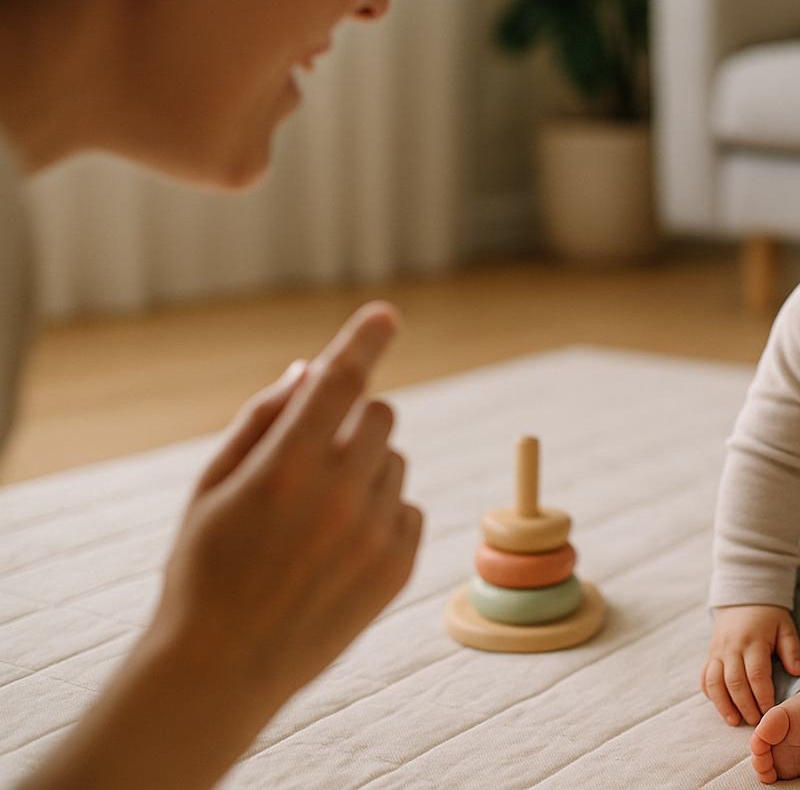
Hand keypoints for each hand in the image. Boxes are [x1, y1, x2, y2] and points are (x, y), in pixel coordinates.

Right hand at [21, 302, 422, 789]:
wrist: (224, 667)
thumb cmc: (206, 567)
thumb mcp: (212, 487)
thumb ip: (262, 421)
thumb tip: (308, 371)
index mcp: (285, 469)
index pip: (339, 383)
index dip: (363, 342)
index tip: (386, 315)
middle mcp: (338, 495)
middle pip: (381, 415)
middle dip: (354, 421)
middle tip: (316, 455)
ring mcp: (374, 533)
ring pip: (396, 462)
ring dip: (367, 470)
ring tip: (318, 519)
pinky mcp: (399, 565)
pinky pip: (410, 508)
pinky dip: (383, 514)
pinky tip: (339, 549)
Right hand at [701, 604, 799, 725]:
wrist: (743, 597)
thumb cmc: (769, 616)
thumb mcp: (785, 627)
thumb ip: (791, 649)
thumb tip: (797, 672)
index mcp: (753, 641)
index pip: (756, 675)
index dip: (763, 696)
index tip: (771, 712)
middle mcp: (732, 647)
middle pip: (735, 682)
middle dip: (745, 706)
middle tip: (756, 722)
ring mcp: (717, 651)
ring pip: (715, 682)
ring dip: (723, 704)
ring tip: (734, 721)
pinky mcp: (710, 654)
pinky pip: (704, 677)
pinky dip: (710, 694)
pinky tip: (721, 706)